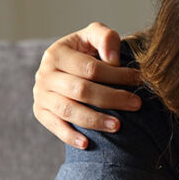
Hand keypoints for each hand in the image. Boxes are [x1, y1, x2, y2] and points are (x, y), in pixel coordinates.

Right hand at [32, 22, 142, 148]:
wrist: (65, 65)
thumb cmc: (86, 50)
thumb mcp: (94, 36)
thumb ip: (105, 38)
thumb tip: (113, 60)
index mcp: (56, 53)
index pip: (90, 68)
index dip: (116, 75)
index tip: (138, 80)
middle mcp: (44, 75)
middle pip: (81, 90)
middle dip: (112, 98)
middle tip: (136, 104)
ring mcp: (40, 95)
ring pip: (69, 110)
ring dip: (95, 120)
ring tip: (118, 126)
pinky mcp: (40, 112)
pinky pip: (55, 127)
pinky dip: (70, 136)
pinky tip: (87, 144)